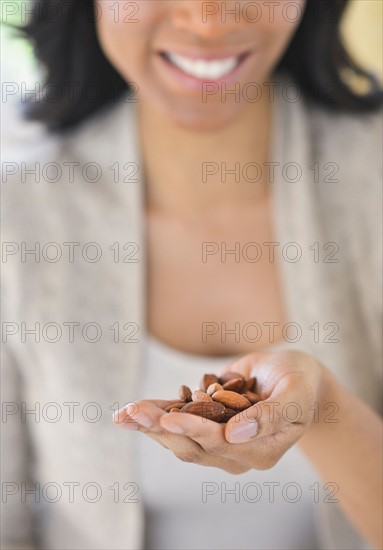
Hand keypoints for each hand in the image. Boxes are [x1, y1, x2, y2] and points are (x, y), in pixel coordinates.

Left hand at [113, 350, 325, 472]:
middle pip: (193, 445)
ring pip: (181, 439)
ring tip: (124, 414)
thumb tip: (236, 433)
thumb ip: (272, 415)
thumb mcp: (296, 393)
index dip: (194, 430)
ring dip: (151, 426)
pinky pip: (181, 423)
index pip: (221, 443)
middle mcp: (237, 451)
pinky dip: (157, 416)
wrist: (297, 378)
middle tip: (132, 413)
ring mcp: (222, 440)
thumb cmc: (301, 382)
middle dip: (161, 428)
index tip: (169, 418)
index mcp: (261, 449)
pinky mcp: (210, 424)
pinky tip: (133, 413)